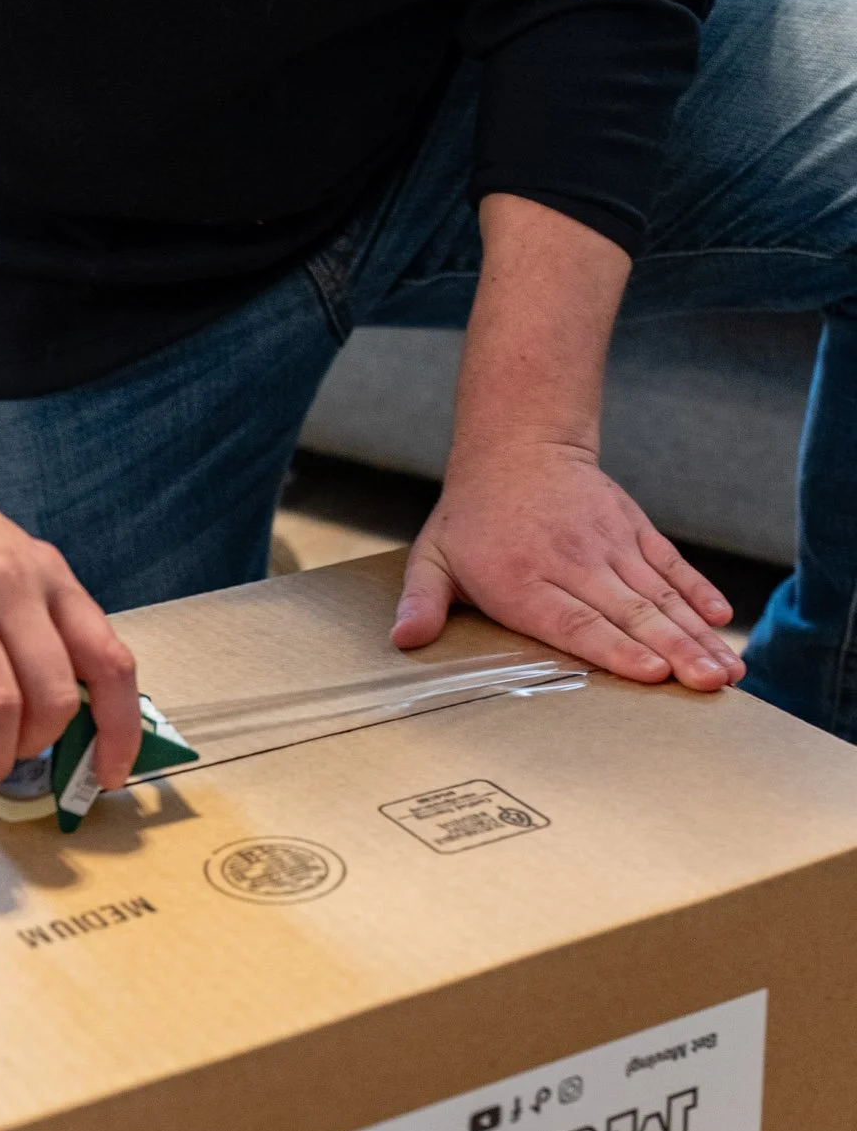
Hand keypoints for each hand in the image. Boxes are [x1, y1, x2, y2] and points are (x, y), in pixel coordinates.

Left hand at [390, 438, 744, 690]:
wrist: (517, 446)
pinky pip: (672, 565)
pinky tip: (721, 621)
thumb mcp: (433, 557)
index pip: (575, 621)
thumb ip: (421, 601)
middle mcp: (572, 563)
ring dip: (695, 634)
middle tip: (708, 684)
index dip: (615, 648)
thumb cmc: (472, 518)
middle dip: (674, 651)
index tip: (652, 672)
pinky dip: (699, 592)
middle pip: (629, 614)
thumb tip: (404, 640)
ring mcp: (609, 545)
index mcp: (523, 579)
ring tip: (726, 670)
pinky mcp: (634, 530)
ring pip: (659, 595)